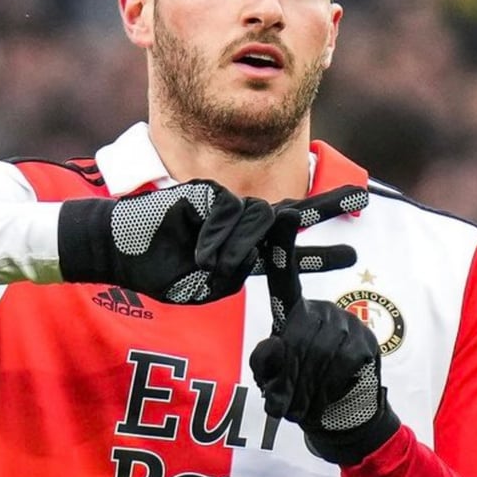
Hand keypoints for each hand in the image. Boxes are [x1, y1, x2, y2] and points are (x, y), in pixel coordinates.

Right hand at [57, 180, 364, 303]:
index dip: (317, 252)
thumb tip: (253, 252)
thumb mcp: (201, 285)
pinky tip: (199, 246)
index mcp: (238, 254)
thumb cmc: (155, 271)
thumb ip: (233, 271)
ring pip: (255, 219)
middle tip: (360, 197)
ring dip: (236, 246)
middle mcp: (236, 228)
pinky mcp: (206, 192)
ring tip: (207, 261)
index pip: (285, 252)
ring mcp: (222, 207)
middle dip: (324, 208)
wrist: (117, 247)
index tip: (351, 251)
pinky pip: (228, 210)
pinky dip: (217, 233)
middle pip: (286, 218)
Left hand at [249, 204, 399, 464]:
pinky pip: (344, 362)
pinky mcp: (365, 341)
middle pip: (299, 332)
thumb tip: (274, 343)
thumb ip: (266, 364)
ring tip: (309, 397)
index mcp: (290, 312)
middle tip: (292, 397)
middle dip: (292, 372)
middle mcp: (318, 309)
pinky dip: (332, 386)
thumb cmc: (295, 392)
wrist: (337, 416)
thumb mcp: (270, 380)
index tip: (285, 212)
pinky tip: (332, 392)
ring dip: (310, 383)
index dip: (282, 244)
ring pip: (322, 349)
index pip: (282, 274)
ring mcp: (344, 323)